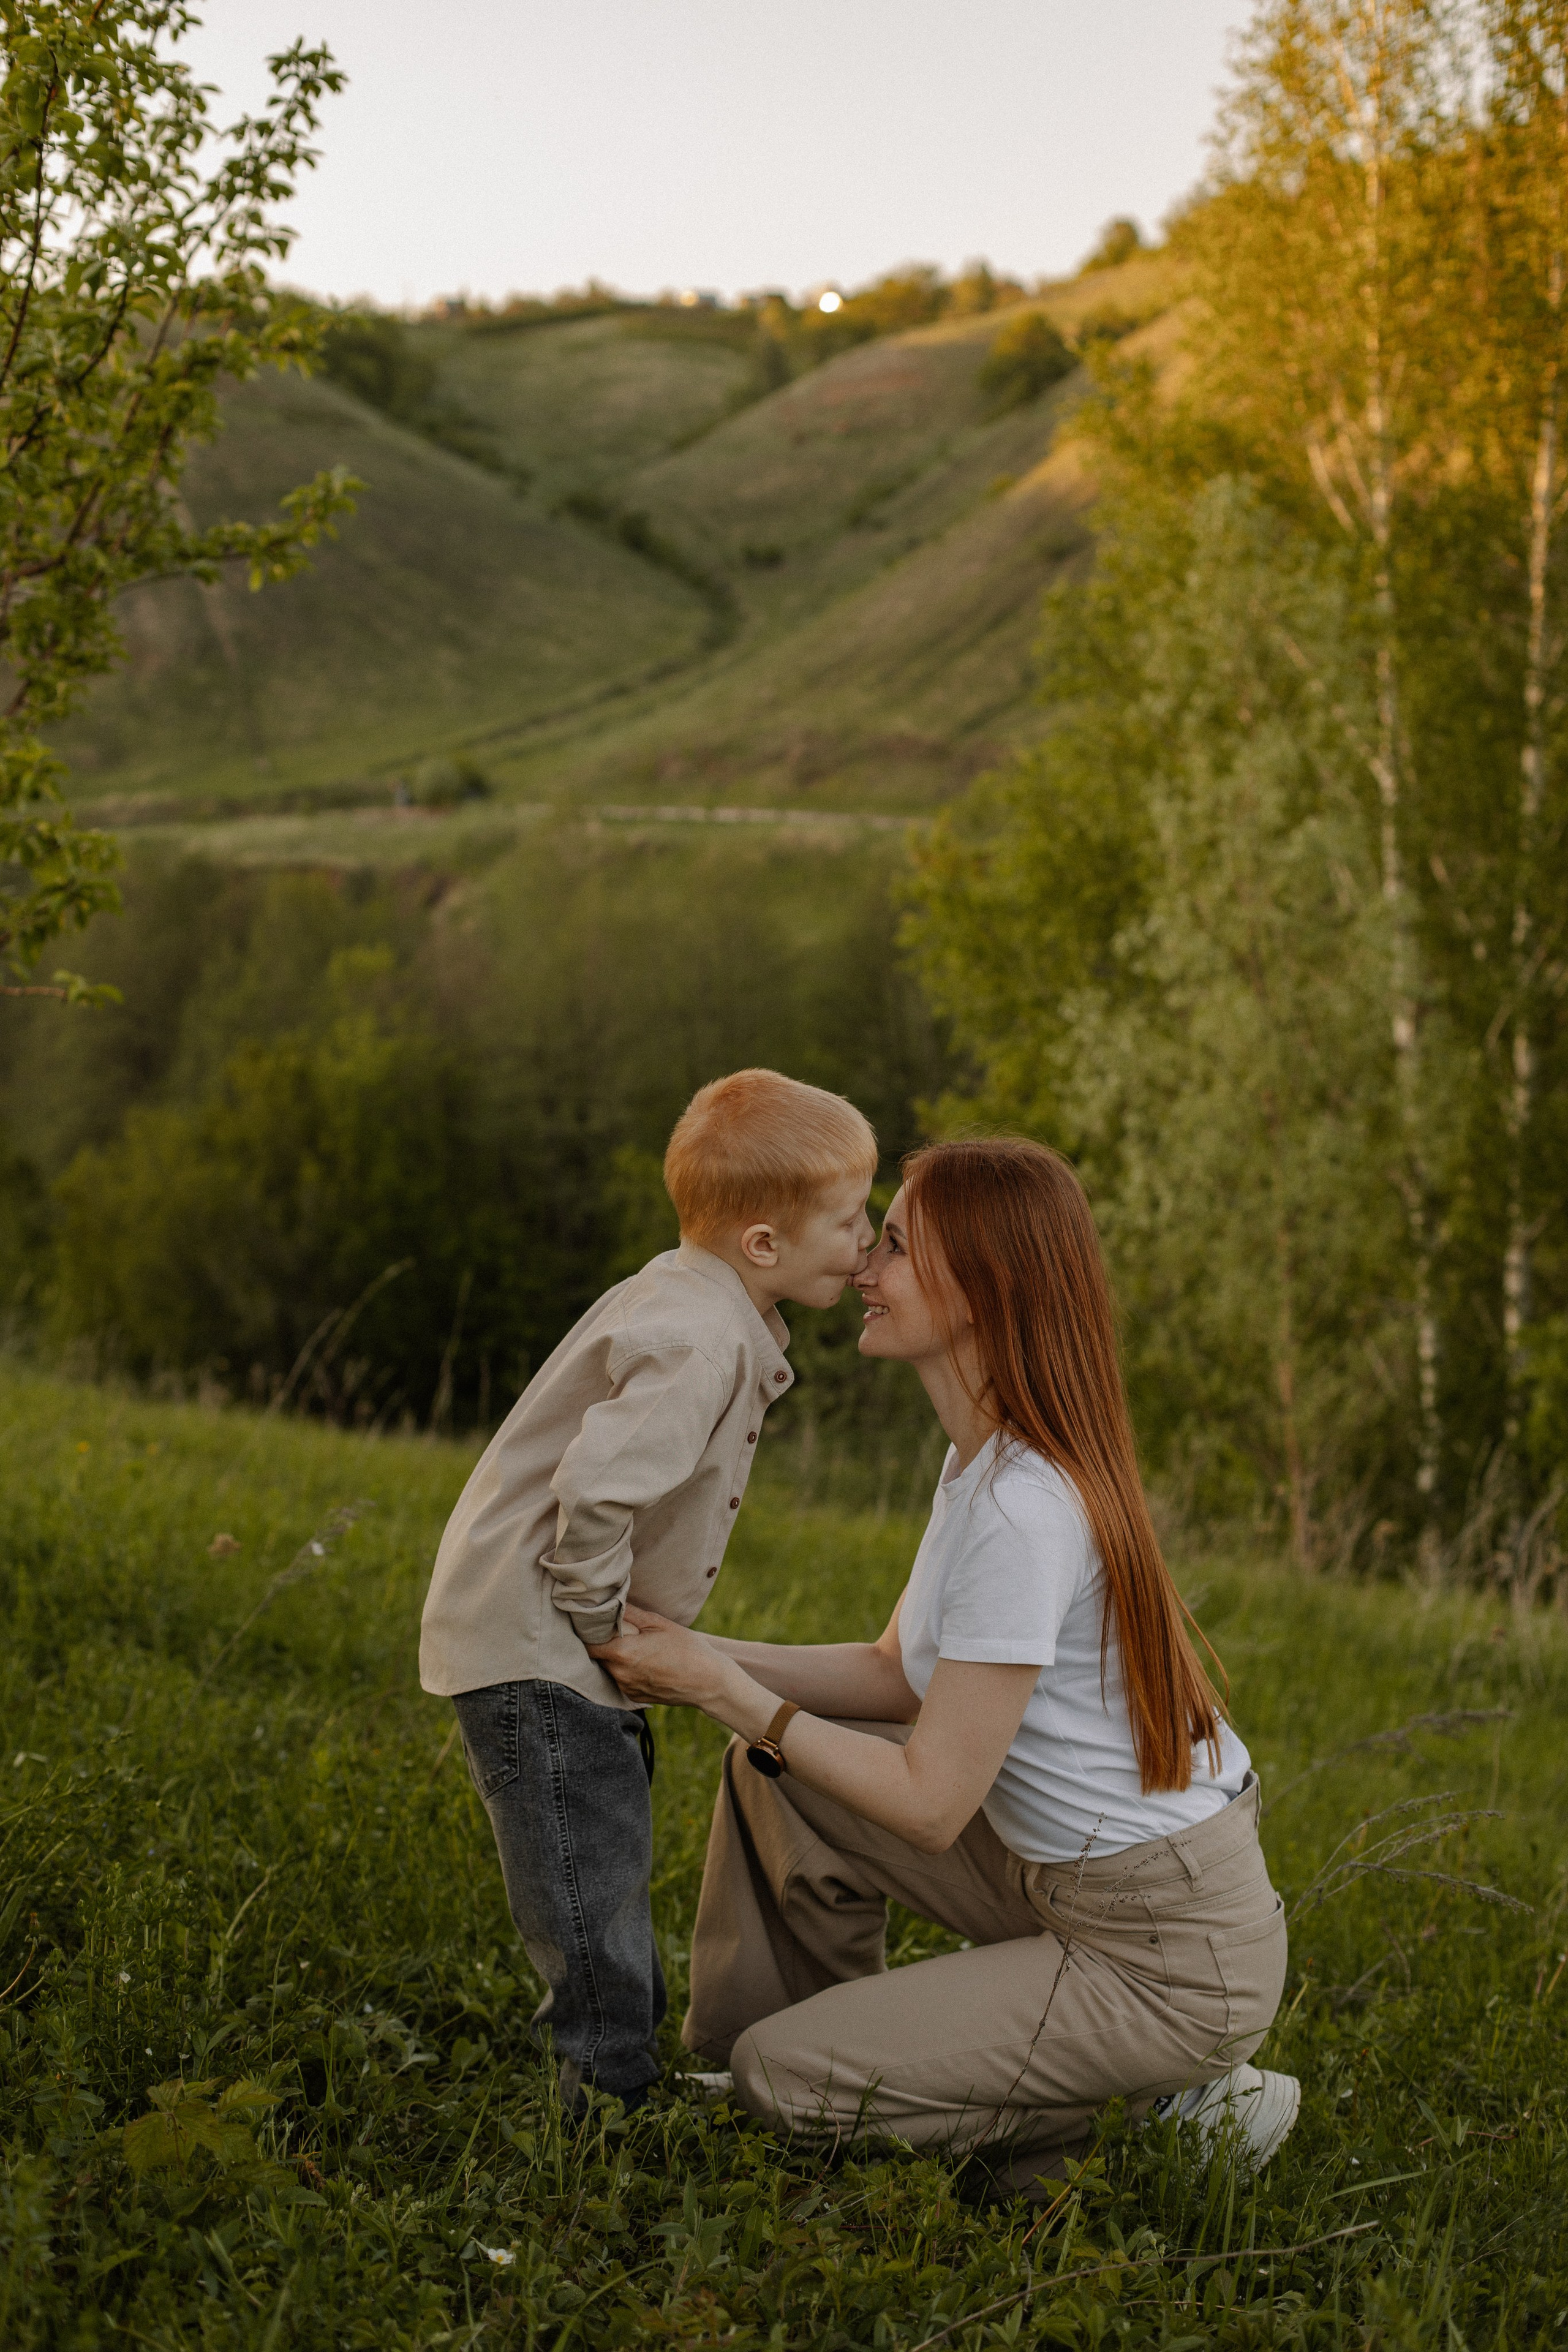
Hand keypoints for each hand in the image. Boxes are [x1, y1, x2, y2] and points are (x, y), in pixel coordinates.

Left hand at [587, 1603, 726, 1708]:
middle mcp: (619, 1674)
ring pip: (610, 1668)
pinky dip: (627, 1669)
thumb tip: (611, 1600)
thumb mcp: (659, 1623)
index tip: (595, 1621)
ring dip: (616, 1656)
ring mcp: (627, 1688)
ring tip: (636, 1645)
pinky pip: (622, 1679)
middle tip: (618, 1629)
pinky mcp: (635, 1697)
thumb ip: (630, 1613)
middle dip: (604, 1642)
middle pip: (598, 1655)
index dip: (588, 1631)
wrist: (707, 1682)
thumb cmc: (687, 1648)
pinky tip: (646, 1661)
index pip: (587, 1643)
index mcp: (622, 1653)